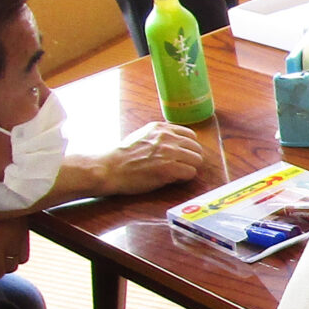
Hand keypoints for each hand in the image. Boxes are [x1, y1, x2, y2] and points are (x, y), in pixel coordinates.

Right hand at [88, 122, 205, 194]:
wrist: (111, 168)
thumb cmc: (124, 156)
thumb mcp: (143, 136)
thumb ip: (160, 136)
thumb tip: (177, 143)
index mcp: (161, 128)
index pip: (190, 135)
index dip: (187, 148)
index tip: (181, 156)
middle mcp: (168, 137)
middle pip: (196, 148)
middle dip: (190, 159)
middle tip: (180, 168)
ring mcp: (169, 152)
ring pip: (197, 160)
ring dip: (189, 169)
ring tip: (175, 174)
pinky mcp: (169, 168)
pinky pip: (191, 173)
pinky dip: (184, 178)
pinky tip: (172, 180)